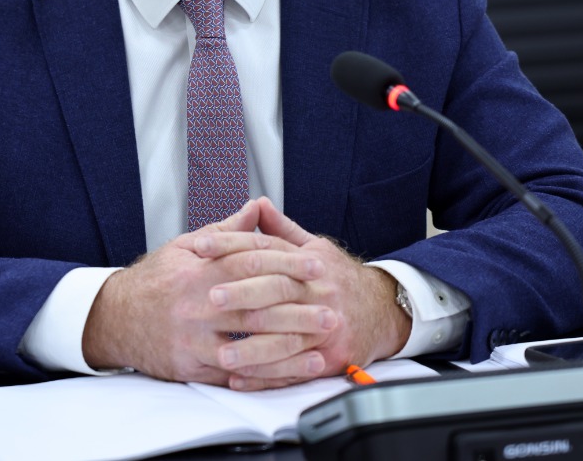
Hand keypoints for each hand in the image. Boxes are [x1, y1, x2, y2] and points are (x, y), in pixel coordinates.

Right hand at [82, 201, 329, 384]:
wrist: (114, 318)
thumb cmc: (154, 281)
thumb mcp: (185, 247)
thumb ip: (226, 231)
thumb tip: (257, 208)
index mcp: (198, 272)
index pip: (250, 263)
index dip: (286, 262)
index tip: (316, 264)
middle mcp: (197, 306)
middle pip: (256, 307)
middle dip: (298, 309)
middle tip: (331, 309)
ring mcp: (195, 340)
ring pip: (249, 345)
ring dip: (289, 347)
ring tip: (321, 344)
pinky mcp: (192, 366)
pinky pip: (235, 375)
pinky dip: (265, 374)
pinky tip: (291, 371)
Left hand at [201, 198, 409, 390]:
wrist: (383, 310)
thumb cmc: (338, 278)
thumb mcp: (314, 247)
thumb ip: (281, 230)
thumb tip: (257, 205)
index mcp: (309, 261)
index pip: (265, 249)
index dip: (230, 245)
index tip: (199, 248)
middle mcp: (318, 291)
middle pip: (278, 289)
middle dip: (243, 294)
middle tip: (210, 298)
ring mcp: (327, 325)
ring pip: (286, 336)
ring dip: (252, 348)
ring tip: (221, 353)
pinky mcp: (331, 356)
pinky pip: (295, 370)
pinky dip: (266, 376)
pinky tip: (239, 378)